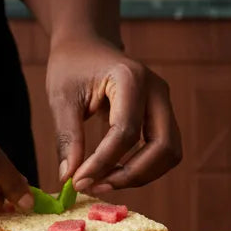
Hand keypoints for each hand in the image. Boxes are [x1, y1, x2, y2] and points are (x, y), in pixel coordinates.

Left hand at [47, 37, 181, 193]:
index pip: (126, 131)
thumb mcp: (61, 98)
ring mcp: (164, 103)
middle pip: (163, 146)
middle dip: (132, 174)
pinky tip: (114, 173)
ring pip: (169, 153)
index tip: (78, 182)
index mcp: (131, 78)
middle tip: (96, 187)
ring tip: (103, 183)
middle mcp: (157, 90)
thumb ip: (68, 138)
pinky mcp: (163, 115)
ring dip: (141, 175)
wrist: (87, 43)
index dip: (103, 162)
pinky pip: (163, 150)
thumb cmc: (72, 65)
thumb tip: (70, 179)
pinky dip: (143, 168)